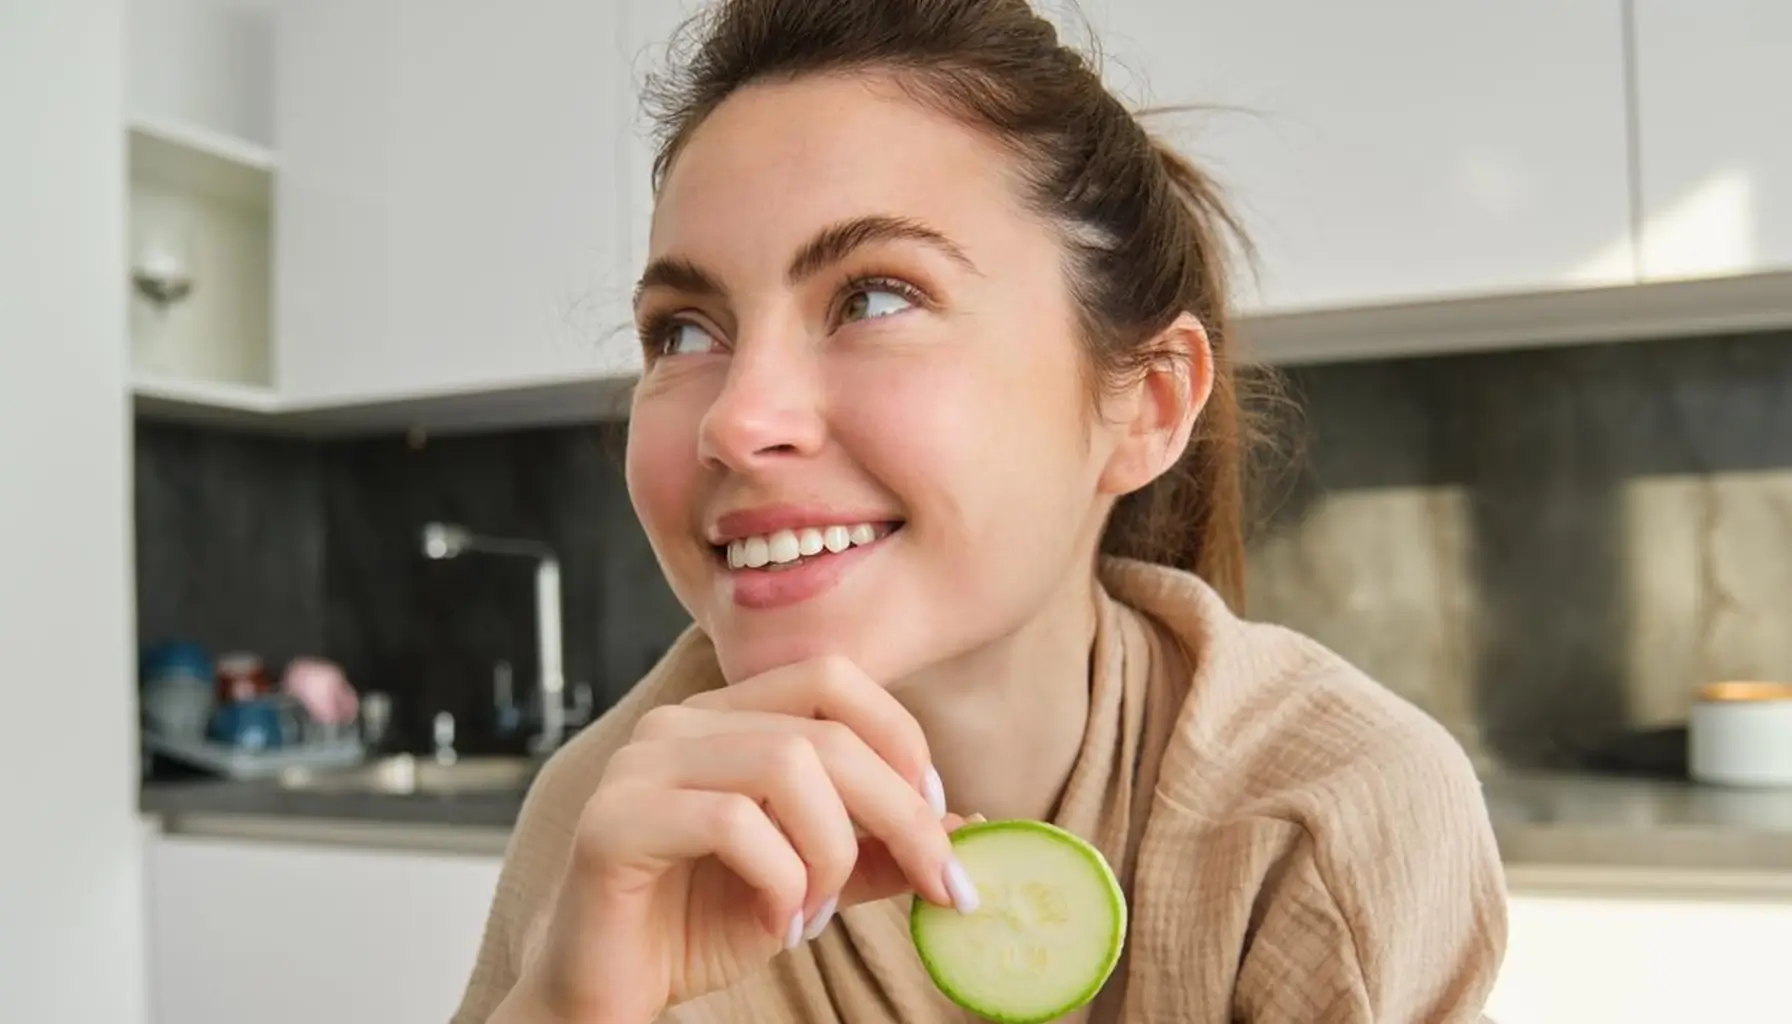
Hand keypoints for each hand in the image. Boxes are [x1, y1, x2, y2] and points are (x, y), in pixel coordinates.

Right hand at [502, 656, 976, 1023]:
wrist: (606, 995)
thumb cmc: (700, 928)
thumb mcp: (815, 883)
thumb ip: (877, 849)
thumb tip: (966, 824)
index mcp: (725, 718)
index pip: (834, 678)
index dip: (902, 740)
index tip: (938, 819)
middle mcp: (679, 725)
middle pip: (825, 730)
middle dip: (901, 813)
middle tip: (936, 883)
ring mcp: (639, 766)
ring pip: (786, 766)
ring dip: (831, 854)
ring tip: (817, 913)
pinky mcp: (613, 822)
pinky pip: (732, 823)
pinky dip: (779, 881)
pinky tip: (774, 923)